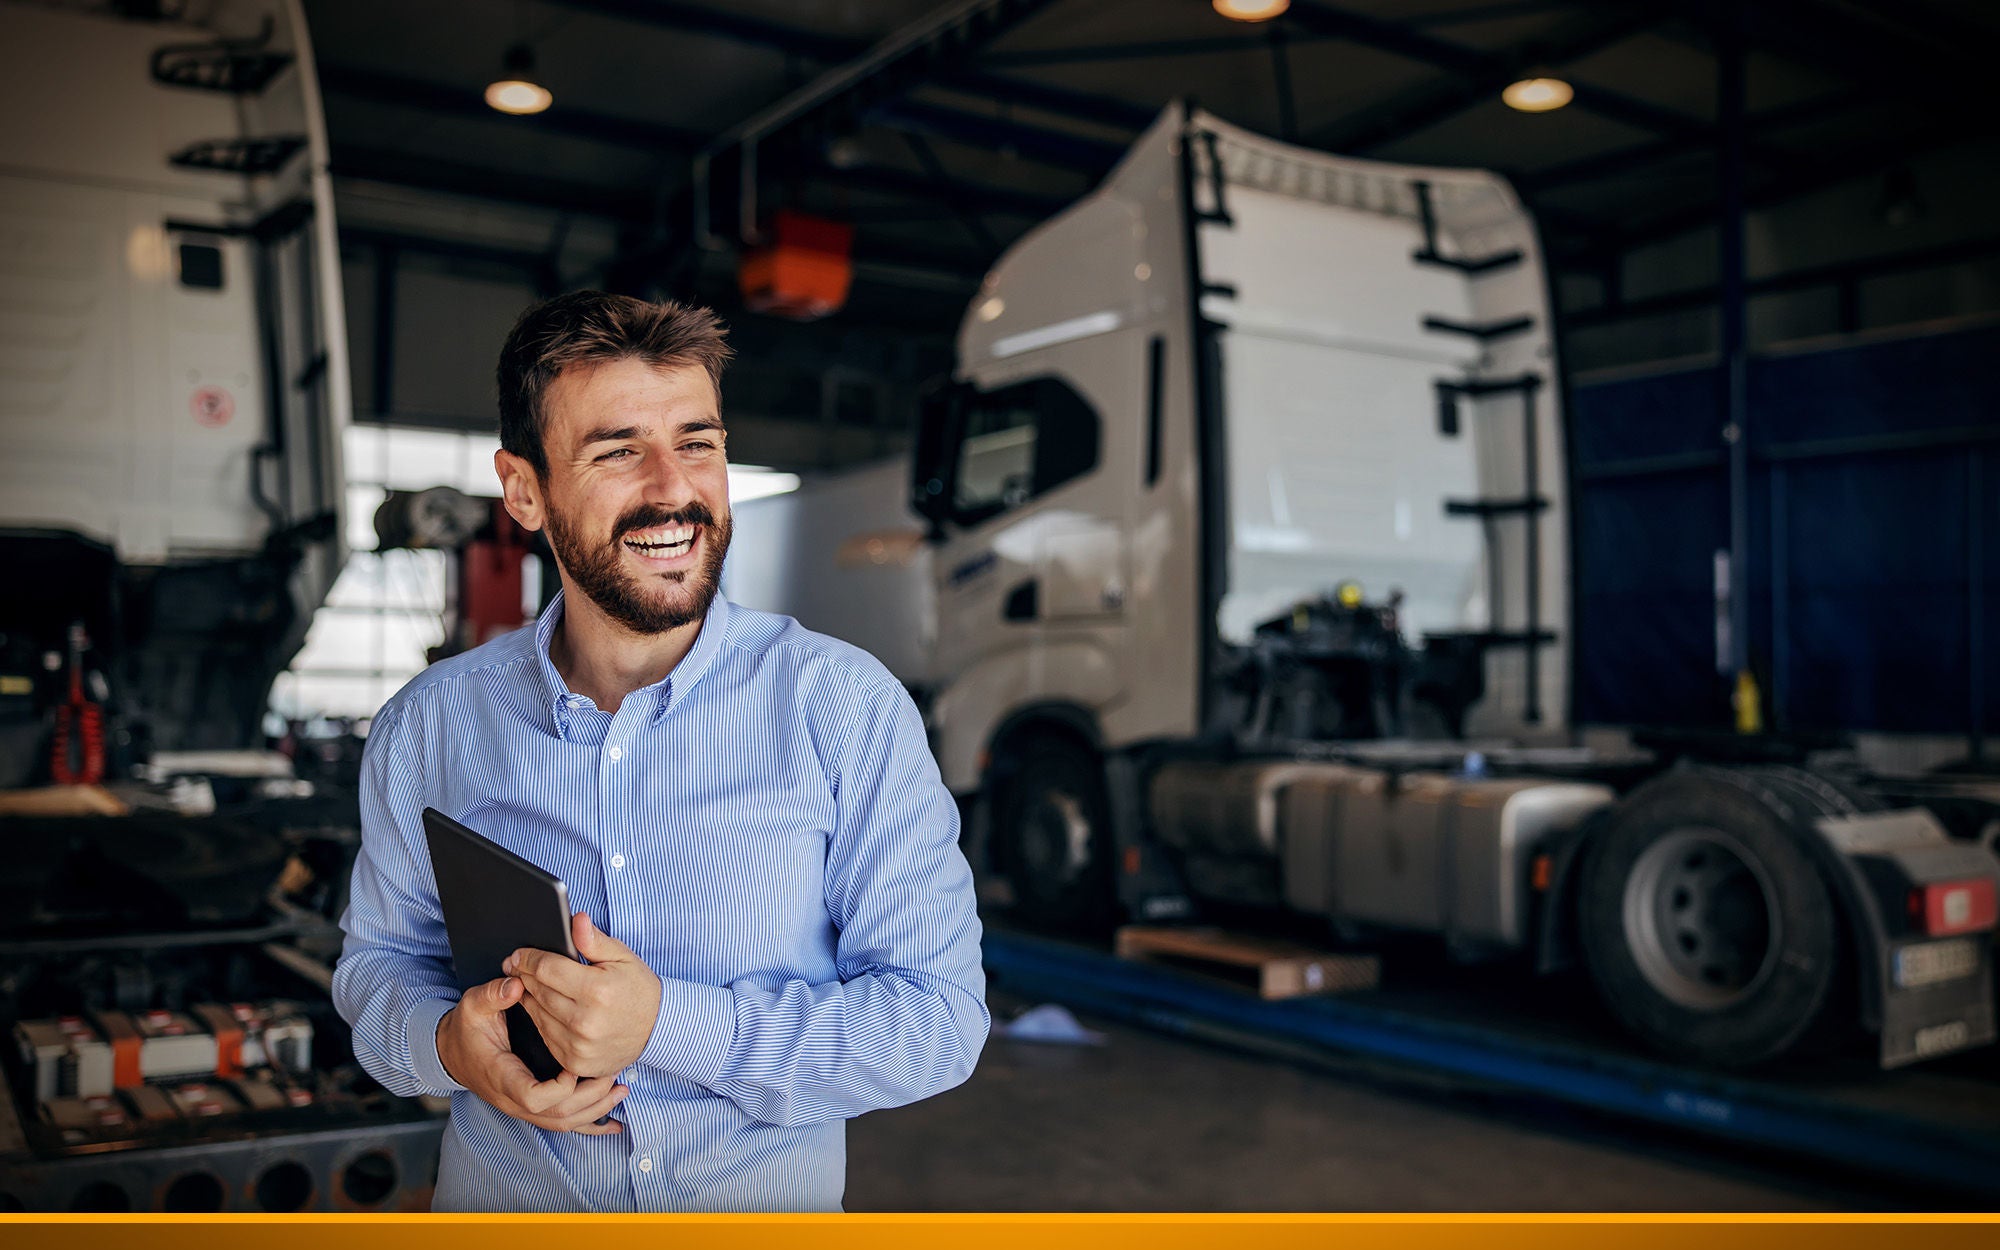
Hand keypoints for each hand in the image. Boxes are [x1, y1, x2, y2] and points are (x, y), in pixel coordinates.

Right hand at [435, 974, 626, 1133]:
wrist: (452, 1051)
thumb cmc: (466, 1028)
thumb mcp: (473, 1006)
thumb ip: (492, 995)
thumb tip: (515, 985)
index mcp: (502, 1076)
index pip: (533, 1098)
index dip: (558, 1089)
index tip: (573, 1068)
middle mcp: (514, 1099)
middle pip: (557, 1116)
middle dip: (589, 1098)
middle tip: (613, 1075)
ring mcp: (524, 1107)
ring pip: (563, 1123)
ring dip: (595, 1110)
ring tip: (621, 1089)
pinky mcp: (533, 1108)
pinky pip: (563, 1125)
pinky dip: (590, 1125)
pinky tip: (614, 1124)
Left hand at [507, 913, 662, 1079]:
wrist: (657, 1030)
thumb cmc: (638, 989)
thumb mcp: (622, 957)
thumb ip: (594, 941)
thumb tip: (576, 920)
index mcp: (597, 990)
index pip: (547, 969)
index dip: (528, 958)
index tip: (520, 954)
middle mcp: (585, 1021)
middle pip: (537, 990)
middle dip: (525, 975)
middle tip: (518, 966)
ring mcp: (578, 1045)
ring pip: (536, 1013)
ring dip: (530, 997)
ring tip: (532, 984)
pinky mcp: (575, 1061)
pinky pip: (545, 1035)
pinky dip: (541, 1019)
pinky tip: (547, 1008)